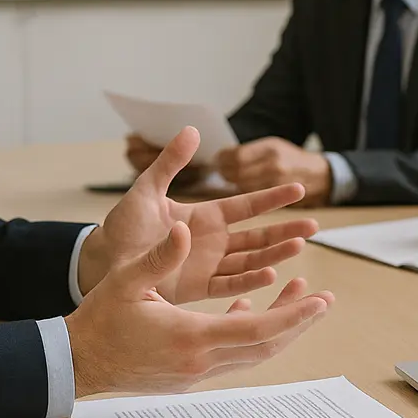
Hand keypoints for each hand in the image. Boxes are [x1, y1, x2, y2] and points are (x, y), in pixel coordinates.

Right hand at [66, 221, 333, 396]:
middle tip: (323, 300)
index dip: (293, 315)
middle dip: (298, 321)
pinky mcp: (188, 374)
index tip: (318, 300)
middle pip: (264, 345)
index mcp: (191, 336)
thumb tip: (186, 231)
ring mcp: (195, 371)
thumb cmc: (100, 320)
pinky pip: (230, 354)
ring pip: (251, 352)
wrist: (76, 362)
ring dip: (277, 326)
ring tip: (296, 294)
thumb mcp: (129, 280)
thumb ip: (161, 256)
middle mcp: (199, 360)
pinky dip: (246, 332)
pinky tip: (245, 309)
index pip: (257, 330)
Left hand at [81, 127, 320, 303]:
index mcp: (205, 216)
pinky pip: (229, 284)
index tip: (297, 189)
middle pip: (257, 236)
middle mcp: (212, 241)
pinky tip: (270, 274)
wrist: (102, 263)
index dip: (271, 198)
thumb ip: (171, 162)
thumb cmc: (123, 227)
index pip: (246, 206)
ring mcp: (207, 265)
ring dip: (274, 254)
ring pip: (250, 260)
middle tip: (314, 225)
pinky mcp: (197, 289)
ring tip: (300, 246)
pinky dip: (249, 280)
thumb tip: (193, 129)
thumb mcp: (147, 190)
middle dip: (285, 230)